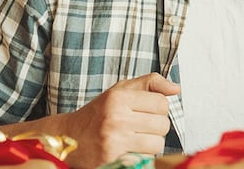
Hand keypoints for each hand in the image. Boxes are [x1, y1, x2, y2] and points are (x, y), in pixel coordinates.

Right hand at [53, 74, 178, 168]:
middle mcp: (115, 119)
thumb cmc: (98, 113)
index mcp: (118, 98)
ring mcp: (113, 142)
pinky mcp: (111, 160)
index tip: (146, 111)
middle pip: (163, 125)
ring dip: (150, 143)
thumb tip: (176, 89)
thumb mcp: (120, 90)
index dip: (158, 108)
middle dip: (156, 126)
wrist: (67, 138)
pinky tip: (129, 149)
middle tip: (140, 126)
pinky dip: (141, 156)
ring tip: (135, 138)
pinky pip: (145, 159)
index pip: (162, 103)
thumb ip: (150, 83)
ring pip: (157, 144)